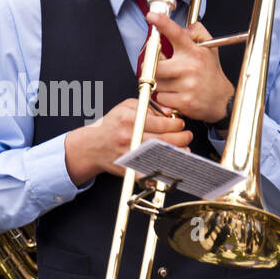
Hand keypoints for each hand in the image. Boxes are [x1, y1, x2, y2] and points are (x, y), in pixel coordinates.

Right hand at [64, 97, 191, 183]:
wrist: (92, 146)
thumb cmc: (111, 125)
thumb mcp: (126, 107)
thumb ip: (149, 106)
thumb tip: (170, 112)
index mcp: (130, 119)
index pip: (162, 123)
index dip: (177, 124)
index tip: (181, 124)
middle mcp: (130, 136)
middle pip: (164, 140)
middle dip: (182, 138)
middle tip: (187, 136)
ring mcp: (129, 154)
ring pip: (161, 155)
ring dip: (177, 153)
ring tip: (184, 150)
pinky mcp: (128, 168)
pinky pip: (149, 172)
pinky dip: (162, 171)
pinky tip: (171, 167)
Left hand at [147, 13, 234, 122]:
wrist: (220, 99)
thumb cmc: (210, 72)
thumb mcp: (209, 48)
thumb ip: (197, 32)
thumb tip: (184, 28)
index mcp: (194, 52)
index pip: (177, 34)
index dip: (163, 23)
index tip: (151, 16)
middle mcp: (190, 67)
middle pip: (156, 65)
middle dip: (155, 67)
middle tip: (162, 67)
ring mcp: (187, 85)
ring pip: (157, 82)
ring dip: (160, 83)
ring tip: (173, 82)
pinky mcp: (184, 101)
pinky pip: (161, 97)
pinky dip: (164, 97)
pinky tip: (176, 94)